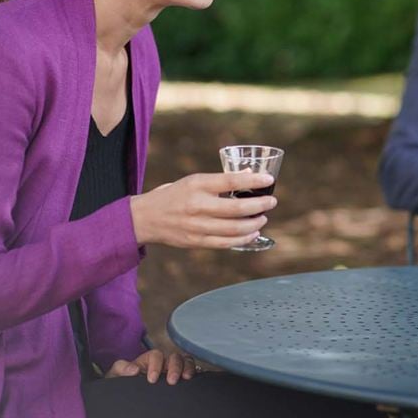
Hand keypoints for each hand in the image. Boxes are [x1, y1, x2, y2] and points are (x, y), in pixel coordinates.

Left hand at [104, 349, 196, 384]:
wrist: (127, 394)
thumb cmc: (122, 382)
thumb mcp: (116, 375)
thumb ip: (121, 368)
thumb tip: (134, 369)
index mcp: (149, 359)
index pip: (156, 355)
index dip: (156, 365)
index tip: (152, 379)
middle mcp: (164, 362)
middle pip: (174, 356)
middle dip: (175, 367)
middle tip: (172, 380)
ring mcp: (173, 369)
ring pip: (185, 360)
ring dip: (187, 367)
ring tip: (186, 378)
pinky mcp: (181, 377)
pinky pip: (192, 370)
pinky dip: (195, 371)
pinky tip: (192, 380)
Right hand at [130, 171, 276, 248]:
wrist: (145, 218)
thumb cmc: (174, 195)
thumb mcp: (193, 181)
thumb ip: (219, 180)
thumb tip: (248, 174)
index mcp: (197, 185)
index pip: (231, 181)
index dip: (253, 180)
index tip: (269, 180)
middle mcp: (197, 205)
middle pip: (237, 208)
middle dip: (260, 205)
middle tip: (271, 202)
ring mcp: (197, 226)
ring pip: (234, 228)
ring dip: (254, 223)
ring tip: (263, 217)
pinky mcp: (196, 241)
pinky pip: (226, 242)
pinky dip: (243, 239)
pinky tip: (253, 233)